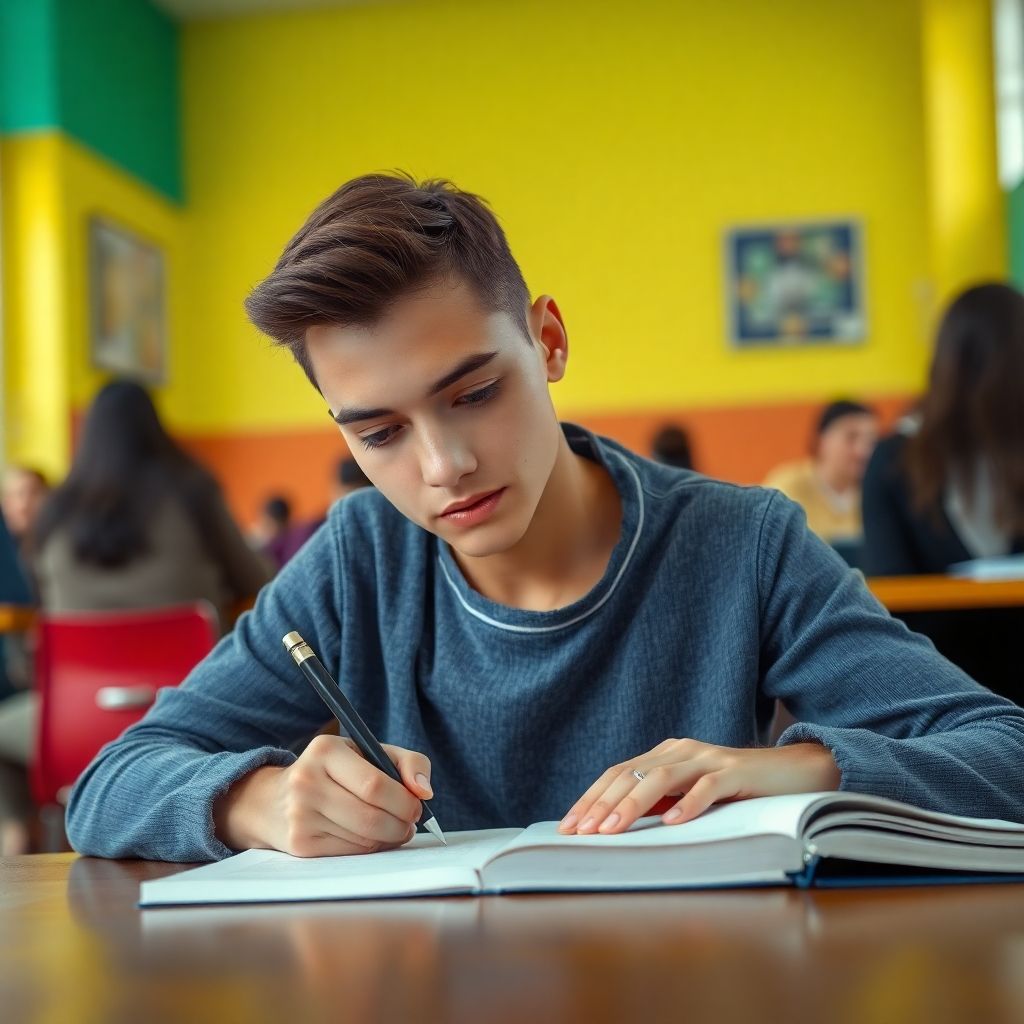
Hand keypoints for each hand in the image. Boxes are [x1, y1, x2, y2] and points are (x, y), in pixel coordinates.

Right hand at [214, 735, 432, 856]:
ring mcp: (299, 815)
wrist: (273, 800)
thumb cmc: (334, 773)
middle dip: (402, 824)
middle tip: (410, 823)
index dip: (405, 801)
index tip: (417, 806)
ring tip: (391, 828)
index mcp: (325, 750)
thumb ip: (407, 763)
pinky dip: (369, 849)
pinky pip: (350, 853)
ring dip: (388, 838)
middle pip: (371, 816)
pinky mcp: (300, 844)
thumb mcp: (368, 753)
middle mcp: (306, 781)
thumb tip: (424, 792)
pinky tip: (368, 837)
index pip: (375, 785)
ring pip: (364, 839)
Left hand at [558, 739, 839, 835]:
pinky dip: (689, 804)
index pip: (618, 774)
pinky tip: (673, 823)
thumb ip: (661, 803)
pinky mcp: (736, 771)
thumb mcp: (691, 797)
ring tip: (612, 830)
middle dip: (601, 804)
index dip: (591, 798)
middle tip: (581, 832)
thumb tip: (616, 827)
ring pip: (662, 779)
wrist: (793, 773)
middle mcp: (681, 750)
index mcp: (665, 755)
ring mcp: (708, 758)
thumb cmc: (737, 791)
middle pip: (632, 774)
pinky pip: (708, 786)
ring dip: (633, 806)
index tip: (569, 826)